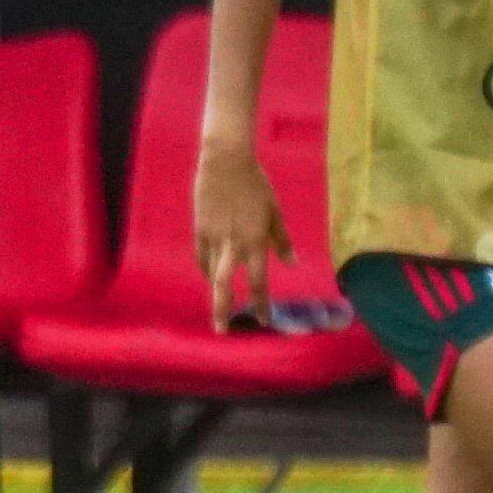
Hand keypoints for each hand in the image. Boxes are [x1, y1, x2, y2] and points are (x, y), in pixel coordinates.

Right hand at [193, 137, 290, 325]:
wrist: (226, 161)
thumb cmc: (256, 185)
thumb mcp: (275, 212)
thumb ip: (282, 240)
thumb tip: (292, 262)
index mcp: (255, 242)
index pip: (258, 282)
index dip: (261, 304)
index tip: (264, 321)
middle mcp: (233, 245)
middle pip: (224, 286)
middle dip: (222, 311)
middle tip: (222, 331)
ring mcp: (214, 237)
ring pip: (210, 273)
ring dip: (215, 289)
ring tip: (219, 300)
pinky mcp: (200, 227)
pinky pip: (201, 255)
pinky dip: (205, 267)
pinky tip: (209, 273)